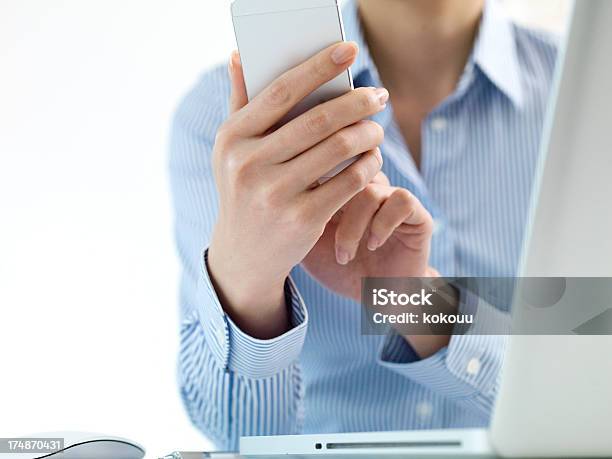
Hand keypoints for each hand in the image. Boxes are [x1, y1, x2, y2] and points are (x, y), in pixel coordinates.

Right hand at [208, 42, 386, 337]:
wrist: (245, 252)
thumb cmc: (243, 189)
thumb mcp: (233, 150)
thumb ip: (240, 102)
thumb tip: (240, 55)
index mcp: (232, 139)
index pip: (280, 92)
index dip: (318, 67)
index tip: (349, 48)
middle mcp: (250, 165)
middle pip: (318, 120)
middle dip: (357, 103)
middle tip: (379, 96)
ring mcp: (276, 194)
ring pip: (339, 149)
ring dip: (368, 134)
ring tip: (377, 128)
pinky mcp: (302, 219)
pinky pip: (349, 181)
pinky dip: (368, 166)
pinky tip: (373, 159)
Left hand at [302, 172, 434, 302]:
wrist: (377, 297)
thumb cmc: (338, 270)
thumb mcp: (305, 244)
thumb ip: (290, 216)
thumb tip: (263, 199)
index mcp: (337, 186)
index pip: (322, 164)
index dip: (309, 184)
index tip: (297, 214)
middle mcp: (365, 185)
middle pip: (345, 171)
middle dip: (329, 205)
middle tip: (318, 233)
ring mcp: (391, 197)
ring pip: (369, 189)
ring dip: (353, 226)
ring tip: (344, 255)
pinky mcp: (416, 213)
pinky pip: (400, 200)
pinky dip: (383, 223)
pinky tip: (372, 245)